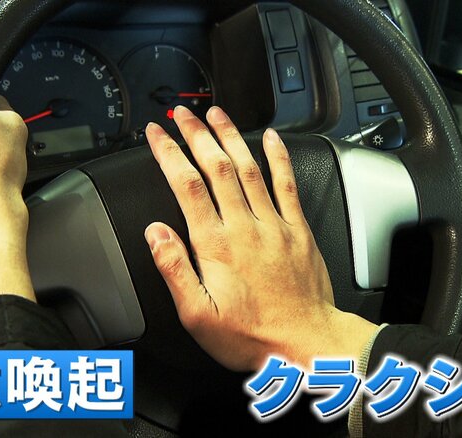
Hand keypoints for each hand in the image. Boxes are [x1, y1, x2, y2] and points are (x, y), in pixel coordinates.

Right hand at [144, 106, 376, 370]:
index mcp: (216, 245)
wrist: (306, 343)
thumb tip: (155, 233)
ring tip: (215, 114)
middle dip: (196, 135)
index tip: (157, 135)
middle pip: (216, 167)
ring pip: (248, 168)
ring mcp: (274, 224)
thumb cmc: (251, 335)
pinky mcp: (298, 229)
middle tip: (182, 114)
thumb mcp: (198, 316)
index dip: (169, 154)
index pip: (186, 186)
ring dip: (230, 137)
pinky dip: (278, 158)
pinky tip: (270, 138)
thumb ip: (175, 269)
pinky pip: (287, 184)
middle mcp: (244, 227)